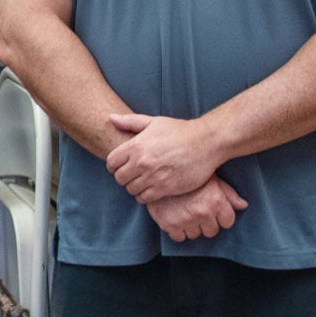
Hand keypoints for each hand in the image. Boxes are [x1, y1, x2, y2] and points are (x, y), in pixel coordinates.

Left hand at [106, 112, 228, 203]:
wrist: (206, 143)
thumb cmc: (180, 131)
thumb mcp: (154, 122)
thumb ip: (130, 122)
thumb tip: (110, 118)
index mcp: (136, 145)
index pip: (111, 162)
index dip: (114, 165)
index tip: (121, 165)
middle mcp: (142, 162)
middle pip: (119, 178)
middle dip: (124, 176)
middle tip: (133, 173)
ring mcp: (153, 177)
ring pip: (131, 189)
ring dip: (134, 186)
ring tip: (143, 180)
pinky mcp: (165, 188)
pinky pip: (144, 198)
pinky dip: (145, 195)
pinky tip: (151, 187)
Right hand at [147, 174, 246, 242]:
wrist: (157, 172)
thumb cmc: (187, 173)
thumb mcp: (212, 179)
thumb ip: (228, 194)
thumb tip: (244, 206)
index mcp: (216, 200)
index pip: (228, 222)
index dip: (221, 217)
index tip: (213, 210)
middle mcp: (202, 212)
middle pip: (212, 231)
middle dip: (206, 223)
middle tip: (197, 209)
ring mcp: (186, 220)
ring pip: (195, 235)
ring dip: (192, 226)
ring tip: (185, 211)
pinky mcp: (170, 225)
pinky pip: (180, 237)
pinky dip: (178, 230)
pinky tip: (176, 217)